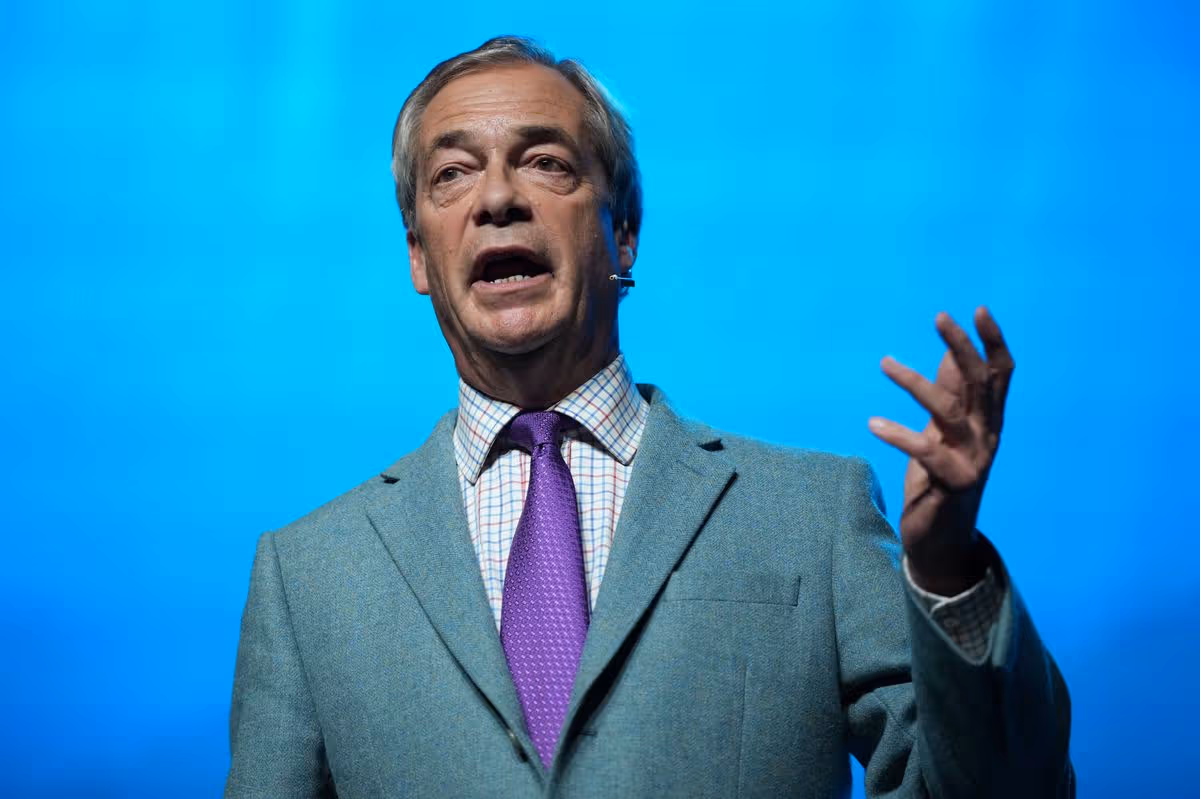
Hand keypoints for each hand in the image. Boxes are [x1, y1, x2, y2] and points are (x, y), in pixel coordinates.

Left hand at [868, 307, 1013, 594]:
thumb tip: (950, 351)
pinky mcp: (952, 484)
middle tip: (939, 316)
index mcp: (988, 423)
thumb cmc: (939, 478)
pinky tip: (873, 422)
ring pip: (949, 412)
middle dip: (961, 346)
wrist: (941, 539)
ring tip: (884, 362)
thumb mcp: (943, 431)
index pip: (999, 375)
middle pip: (979, 384)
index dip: (993, 342)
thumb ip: (951, 394)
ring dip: (916, 383)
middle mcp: (987, 437)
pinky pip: (926, 452)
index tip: (978, 310)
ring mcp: (973, 461)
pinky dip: (898, 434)